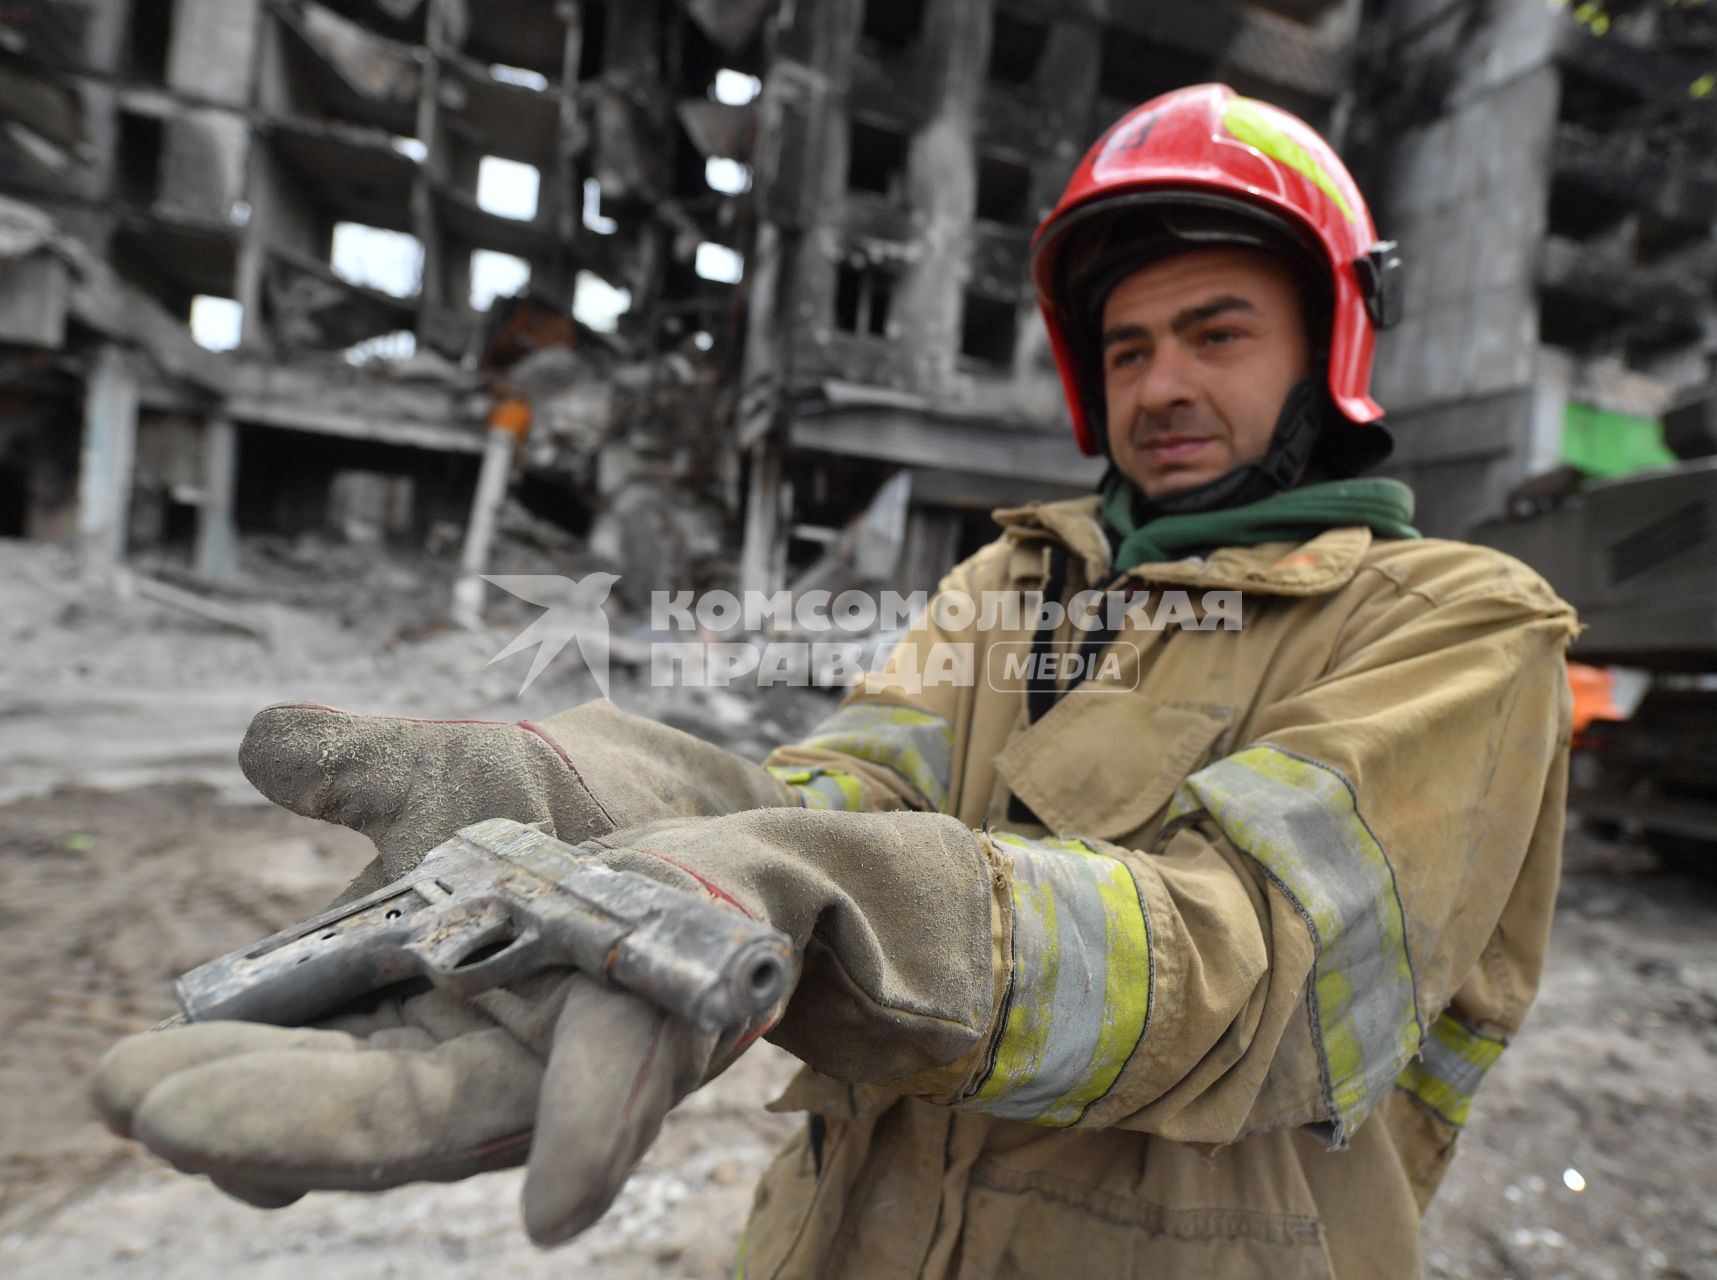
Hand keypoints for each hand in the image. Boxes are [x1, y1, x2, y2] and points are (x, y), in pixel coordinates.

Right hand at [90, 697, 793, 1241]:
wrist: (682, 803)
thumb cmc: (548, 796)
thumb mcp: (433, 774)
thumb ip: (346, 767)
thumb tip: (261, 741)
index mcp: (379, 1001)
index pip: (279, 1076)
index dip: (214, 1093)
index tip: (134, 1089)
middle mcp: (445, 1059)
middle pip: (337, 1121)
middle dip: (253, 1127)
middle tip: (166, 1123)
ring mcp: (529, 1071)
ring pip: (432, 1135)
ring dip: (341, 1149)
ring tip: (254, 1168)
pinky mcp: (622, 1059)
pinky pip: (587, 1115)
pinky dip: (568, 1145)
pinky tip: (544, 1203)